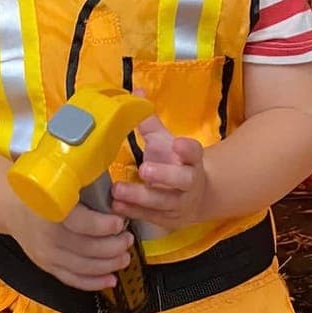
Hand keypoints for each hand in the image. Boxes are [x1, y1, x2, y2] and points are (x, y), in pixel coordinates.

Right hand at [8, 199, 133, 291]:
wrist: (12, 207)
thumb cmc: (43, 191)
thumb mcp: (60, 181)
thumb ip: (85, 188)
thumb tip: (118, 196)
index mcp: (51, 210)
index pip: (82, 224)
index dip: (105, 226)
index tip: (120, 222)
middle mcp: (47, 236)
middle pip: (87, 249)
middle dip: (114, 247)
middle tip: (128, 239)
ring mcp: (46, 255)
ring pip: (83, 267)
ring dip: (109, 265)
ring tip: (125, 257)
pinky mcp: (46, 266)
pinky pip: (72, 279)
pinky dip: (94, 282)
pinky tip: (111, 279)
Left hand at [110, 110, 209, 230]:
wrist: (194, 196)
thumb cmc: (173, 162)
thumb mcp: (164, 141)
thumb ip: (149, 121)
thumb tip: (136, 91)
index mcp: (192, 160)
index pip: (195, 152)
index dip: (188, 149)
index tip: (177, 143)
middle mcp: (190, 183)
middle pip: (183, 180)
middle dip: (164, 176)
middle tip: (144, 170)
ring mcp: (181, 204)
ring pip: (164, 203)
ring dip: (141, 197)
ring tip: (118, 191)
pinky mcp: (169, 221)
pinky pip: (151, 217)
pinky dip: (133, 212)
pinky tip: (115, 206)